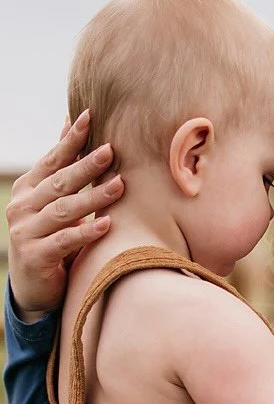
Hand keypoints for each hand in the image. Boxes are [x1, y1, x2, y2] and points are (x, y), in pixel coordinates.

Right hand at [6, 111, 123, 320]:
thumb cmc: (51, 236)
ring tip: (120, 185)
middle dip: (86, 166)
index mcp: (28, 189)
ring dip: (94, 197)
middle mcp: (23, 207)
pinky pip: (65, 241)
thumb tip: (70, 125)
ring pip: (64, 210)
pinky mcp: (36, 256)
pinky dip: (87, 232)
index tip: (89, 117)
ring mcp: (26, 231)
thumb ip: (61, 169)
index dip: (70, 140)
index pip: (52, 160)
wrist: (33, 286)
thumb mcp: (53, 202)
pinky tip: (107, 224)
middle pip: (60, 182)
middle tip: (110, 150)